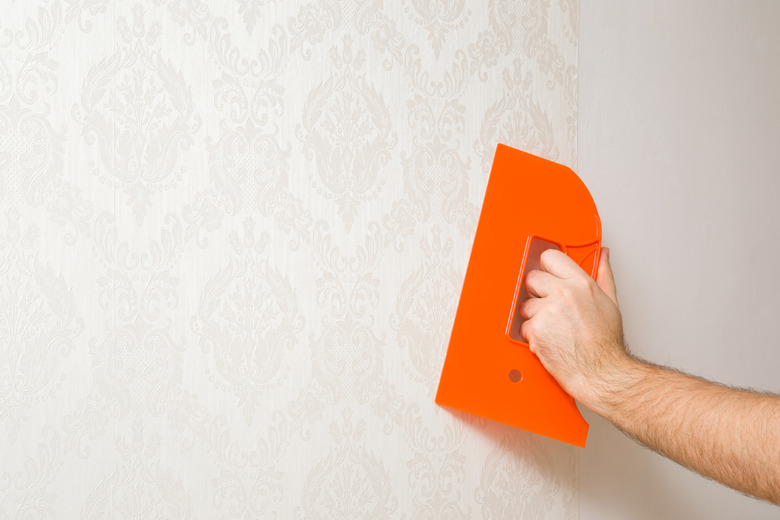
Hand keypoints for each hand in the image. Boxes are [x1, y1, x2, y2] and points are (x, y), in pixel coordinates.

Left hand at [518, 247, 629, 411]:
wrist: (601, 373)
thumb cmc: (606, 344)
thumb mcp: (610, 302)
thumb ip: (603, 274)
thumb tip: (603, 256)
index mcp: (581, 283)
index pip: (550, 257)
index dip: (546, 268)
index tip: (547, 277)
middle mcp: (563, 294)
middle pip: (531, 278)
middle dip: (536, 293)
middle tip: (549, 308)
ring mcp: (548, 311)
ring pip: (524, 305)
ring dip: (533, 317)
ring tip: (552, 329)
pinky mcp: (536, 329)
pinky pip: (522, 326)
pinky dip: (532, 336)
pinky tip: (548, 341)